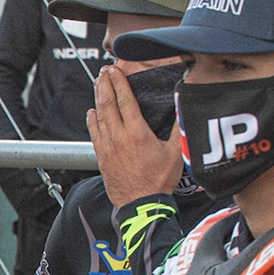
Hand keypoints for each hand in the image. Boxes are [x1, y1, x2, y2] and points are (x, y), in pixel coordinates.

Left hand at [85, 65, 181, 208]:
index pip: (125, 100)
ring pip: (99, 117)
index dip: (119, 82)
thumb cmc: (159, 182)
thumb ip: (177, 128)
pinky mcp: (101, 157)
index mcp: (137, 133)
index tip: (115, 69)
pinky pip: (94, 133)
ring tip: (97, 84)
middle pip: (108, 104)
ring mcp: (107, 147)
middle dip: (105, 84)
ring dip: (97, 98)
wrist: (140, 205)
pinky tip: (91, 112)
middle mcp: (118, 137)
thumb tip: (181, 107)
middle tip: (104, 71)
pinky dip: (92, 120)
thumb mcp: (175, 153)